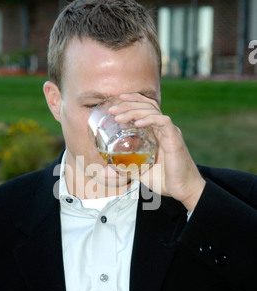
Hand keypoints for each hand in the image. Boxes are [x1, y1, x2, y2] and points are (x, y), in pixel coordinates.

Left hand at [109, 93, 205, 211]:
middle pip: (147, 106)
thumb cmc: (166, 180)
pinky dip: (149, 119)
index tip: (117, 100)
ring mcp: (170, 133)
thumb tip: (105, 171)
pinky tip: (136, 124)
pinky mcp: (174, 139)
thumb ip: (125, 170)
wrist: (185, 190)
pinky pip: (163, 122)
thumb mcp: (139, 173)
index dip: (133, 101)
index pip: (146, 109)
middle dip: (129, 104)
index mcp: (158, 133)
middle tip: (112, 109)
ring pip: (153, 111)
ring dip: (134, 111)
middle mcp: (164, 129)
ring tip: (118, 117)